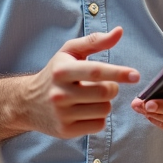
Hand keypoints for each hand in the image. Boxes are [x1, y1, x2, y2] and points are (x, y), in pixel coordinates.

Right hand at [24, 27, 139, 138]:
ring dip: (104, 103)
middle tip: (103, 85)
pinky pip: (98, 125)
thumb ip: (95, 41)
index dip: (118, 72)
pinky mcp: (65, 131)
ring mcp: (62, 114)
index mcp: (62, 70)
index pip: (95, 71)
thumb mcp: (69, 52)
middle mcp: (60, 93)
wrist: (27, 102)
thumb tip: (119, 32)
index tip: (135, 75)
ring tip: (90, 98)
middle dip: (111, 87)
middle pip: (105, 93)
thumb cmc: (55, 73)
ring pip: (104, 110)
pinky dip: (98, 117)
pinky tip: (85, 111)